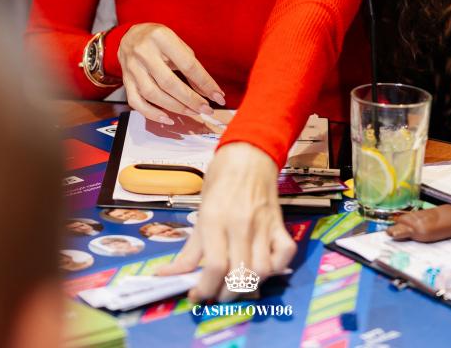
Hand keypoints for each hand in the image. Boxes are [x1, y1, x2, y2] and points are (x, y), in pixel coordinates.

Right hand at [118, 23, 224, 123]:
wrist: (129, 35)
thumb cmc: (158, 39)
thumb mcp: (177, 43)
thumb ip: (191, 64)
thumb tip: (206, 90)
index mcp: (161, 38)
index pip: (188, 65)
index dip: (205, 83)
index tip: (218, 96)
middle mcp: (144, 52)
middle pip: (169, 83)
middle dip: (191, 99)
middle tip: (206, 109)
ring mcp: (132, 68)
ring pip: (153, 94)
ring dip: (176, 107)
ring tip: (193, 112)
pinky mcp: (126, 80)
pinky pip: (136, 101)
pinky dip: (152, 113)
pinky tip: (168, 119)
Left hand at [156, 142, 296, 299]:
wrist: (249, 154)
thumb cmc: (220, 180)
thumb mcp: (200, 212)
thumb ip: (188, 250)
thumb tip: (165, 276)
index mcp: (215, 219)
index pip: (214, 267)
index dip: (204, 289)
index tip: (197, 296)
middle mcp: (240, 224)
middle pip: (239, 275)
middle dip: (225, 295)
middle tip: (217, 294)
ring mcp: (263, 225)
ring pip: (262, 271)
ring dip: (249, 285)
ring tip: (237, 283)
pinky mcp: (280, 224)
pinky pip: (285, 254)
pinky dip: (276, 268)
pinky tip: (262, 266)